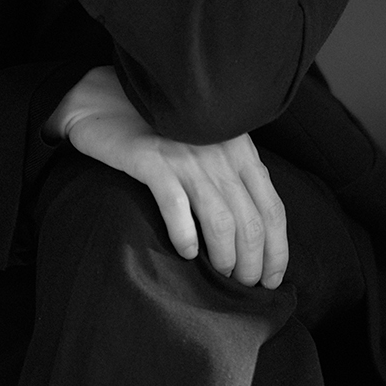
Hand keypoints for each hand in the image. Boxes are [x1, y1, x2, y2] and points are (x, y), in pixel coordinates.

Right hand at [47, 66, 287, 287]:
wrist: (108, 101)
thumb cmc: (163, 133)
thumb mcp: (210, 148)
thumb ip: (231, 179)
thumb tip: (253, 235)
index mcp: (241, 151)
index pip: (272, 207)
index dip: (277, 248)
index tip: (272, 279)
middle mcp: (220, 153)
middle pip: (251, 219)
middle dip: (253, 261)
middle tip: (243, 285)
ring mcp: (187, 156)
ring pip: (220, 219)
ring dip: (224, 256)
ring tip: (219, 274)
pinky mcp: (152, 160)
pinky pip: (176, 204)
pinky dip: (185, 234)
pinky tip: (185, 252)